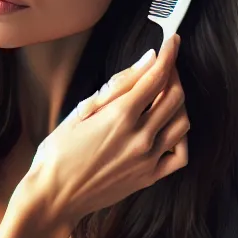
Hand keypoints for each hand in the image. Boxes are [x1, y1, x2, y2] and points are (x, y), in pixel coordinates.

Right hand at [20, 33, 190, 227]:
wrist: (55, 195)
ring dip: (178, 104)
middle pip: (175, 96)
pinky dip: (180, 138)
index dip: (169, 54)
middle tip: (164, 68)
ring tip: (162, 97)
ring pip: (182, 123)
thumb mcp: (82, 110)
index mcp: (120, 115)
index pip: (157, 76)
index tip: (173, 41)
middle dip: (174, 75)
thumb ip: (119, 85)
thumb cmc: (60, 152)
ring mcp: (148, 159)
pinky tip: (168, 129)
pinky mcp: (149, 177)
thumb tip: (147, 60)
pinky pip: (180, 155)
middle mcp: (140, 136)